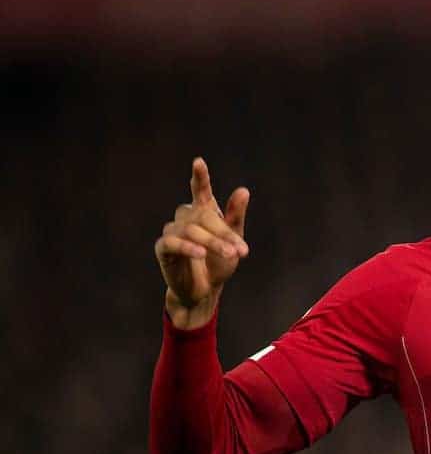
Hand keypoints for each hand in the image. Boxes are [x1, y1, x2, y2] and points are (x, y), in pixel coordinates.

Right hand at [154, 158, 249, 325]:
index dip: (199, 177)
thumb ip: (236, 217)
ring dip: (212, 242)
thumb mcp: (234, 241)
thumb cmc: (219, 263)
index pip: (200, 191)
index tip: (199, 162)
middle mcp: (186, 218)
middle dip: (224, 232)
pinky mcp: (163, 248)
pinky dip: (188, 247)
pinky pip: (173, 242)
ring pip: (191, 229)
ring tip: (230, 254)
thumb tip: (243, 190)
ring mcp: (173, 232)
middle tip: (242, 250)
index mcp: (203, 213)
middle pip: (204, 216)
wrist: (206, 291)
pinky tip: (200, 254)